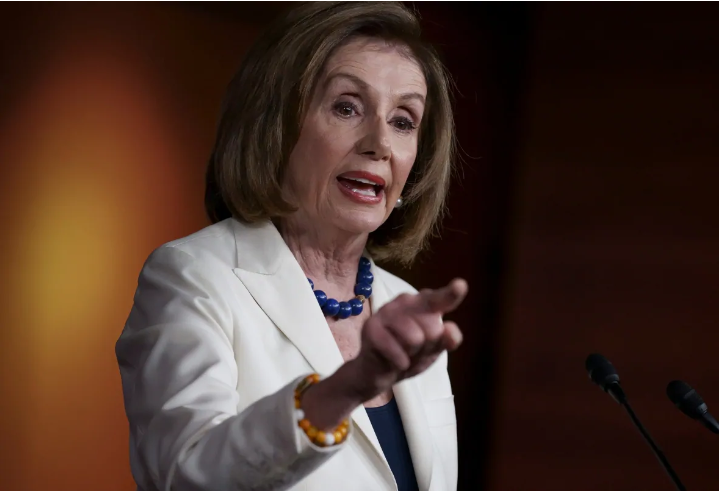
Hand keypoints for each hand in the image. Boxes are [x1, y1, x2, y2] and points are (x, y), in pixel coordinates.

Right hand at [347, 278, 467, 401]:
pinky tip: (393, 361)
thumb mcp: (433, 351)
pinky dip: (399, 362)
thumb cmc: (409, 355)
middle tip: (414, 349)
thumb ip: (447, 340)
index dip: (451, 293)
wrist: (378, 372)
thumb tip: (450, 328)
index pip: (440, 299)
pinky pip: (396, 350)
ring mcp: (386, 311)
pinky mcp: (371, 327)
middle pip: (432, 328)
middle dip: (427, 347)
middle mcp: (405, 301)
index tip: (460, 285)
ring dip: (411, 354)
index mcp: (424, 303)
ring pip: (414, 338)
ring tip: (402, 352)